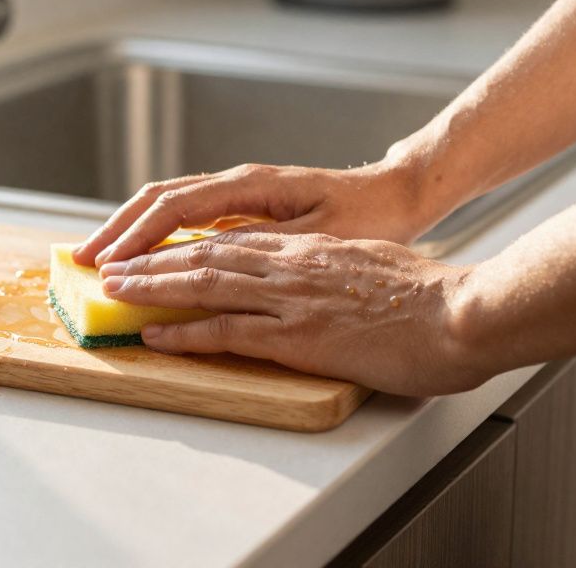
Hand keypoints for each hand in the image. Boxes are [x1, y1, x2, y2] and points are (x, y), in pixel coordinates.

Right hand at [73, 162, 432, 267]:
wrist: (398, 194)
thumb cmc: (369, 216)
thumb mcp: (320, 237)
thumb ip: (264, 247)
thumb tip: (207, 259)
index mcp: (249, 186)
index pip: (174, 208)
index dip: (135, 237)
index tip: (107, 264)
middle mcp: (235, 183)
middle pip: (157, 199)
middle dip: (116, 230)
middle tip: (81, 262)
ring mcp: (236, 192)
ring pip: (166, 204)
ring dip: (129, 230)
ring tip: (100, 258)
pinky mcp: (242, 206)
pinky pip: (184, 215)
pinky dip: (154, 232)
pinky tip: (142, 254)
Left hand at [98, 232, 484, 395]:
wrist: (461, 314)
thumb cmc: (431, 300)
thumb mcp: (375, 268)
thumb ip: (340, 273)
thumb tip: (327, 285)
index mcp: (310, 251)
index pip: (234, 241)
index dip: (189, 246)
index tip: (157, 252)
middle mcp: (291, 265)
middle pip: (205, 255)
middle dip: (153, 260)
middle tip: (113, 266)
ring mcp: (290, 298)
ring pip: (203, 283)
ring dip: (153, 286)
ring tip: (115, 290)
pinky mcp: (296, 335)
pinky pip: (225, 331)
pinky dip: (183, 332)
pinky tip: (155, 334)